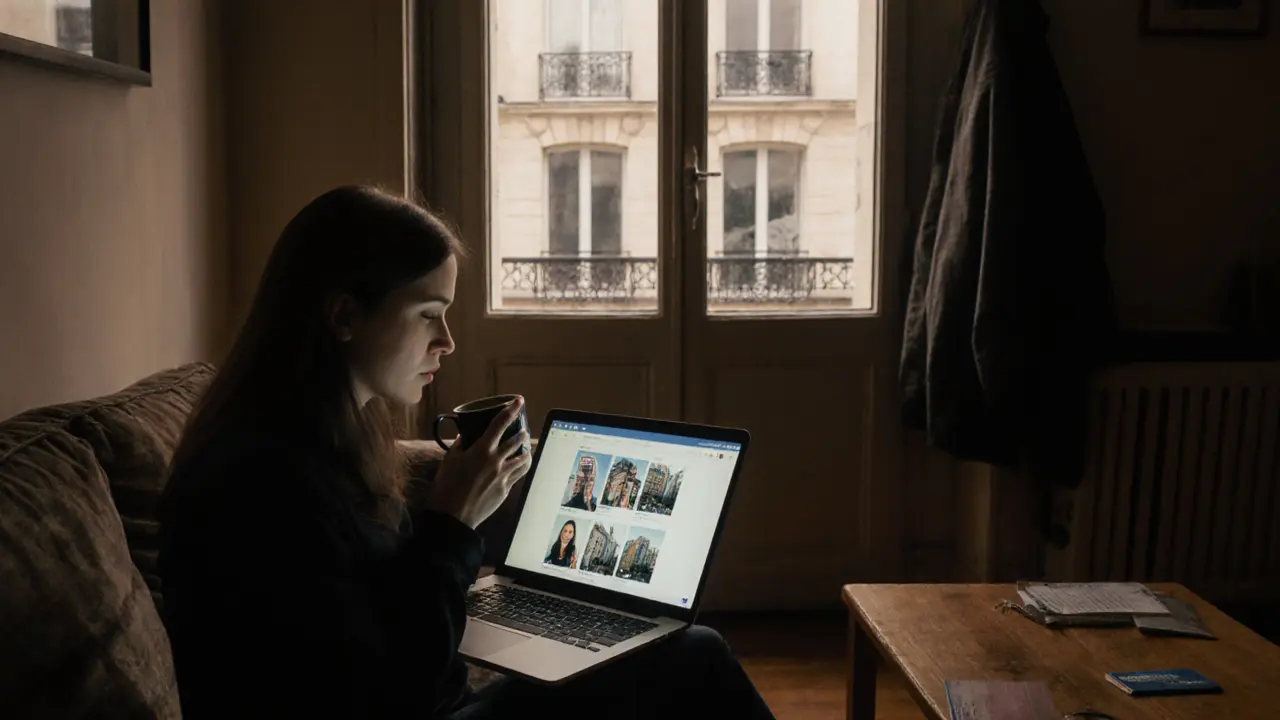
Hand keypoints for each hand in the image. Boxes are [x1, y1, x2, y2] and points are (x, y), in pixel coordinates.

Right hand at [424, 397, 532, 528]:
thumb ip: (460, 445)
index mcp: (482, 450)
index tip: (518, 401)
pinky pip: (518, 474)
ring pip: (523, 459)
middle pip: (517, 440)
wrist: (453, 517)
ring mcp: (504, 477)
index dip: (511, 409)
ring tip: (525, 447)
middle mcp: (497, 461)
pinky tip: (518, 466)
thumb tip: (466, 436)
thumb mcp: (450, 460)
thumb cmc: (446, 487)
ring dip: (525, 450)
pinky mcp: (505, 490)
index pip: (500, 423)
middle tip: (522, 427)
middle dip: (522, 431)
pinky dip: (520, 466)